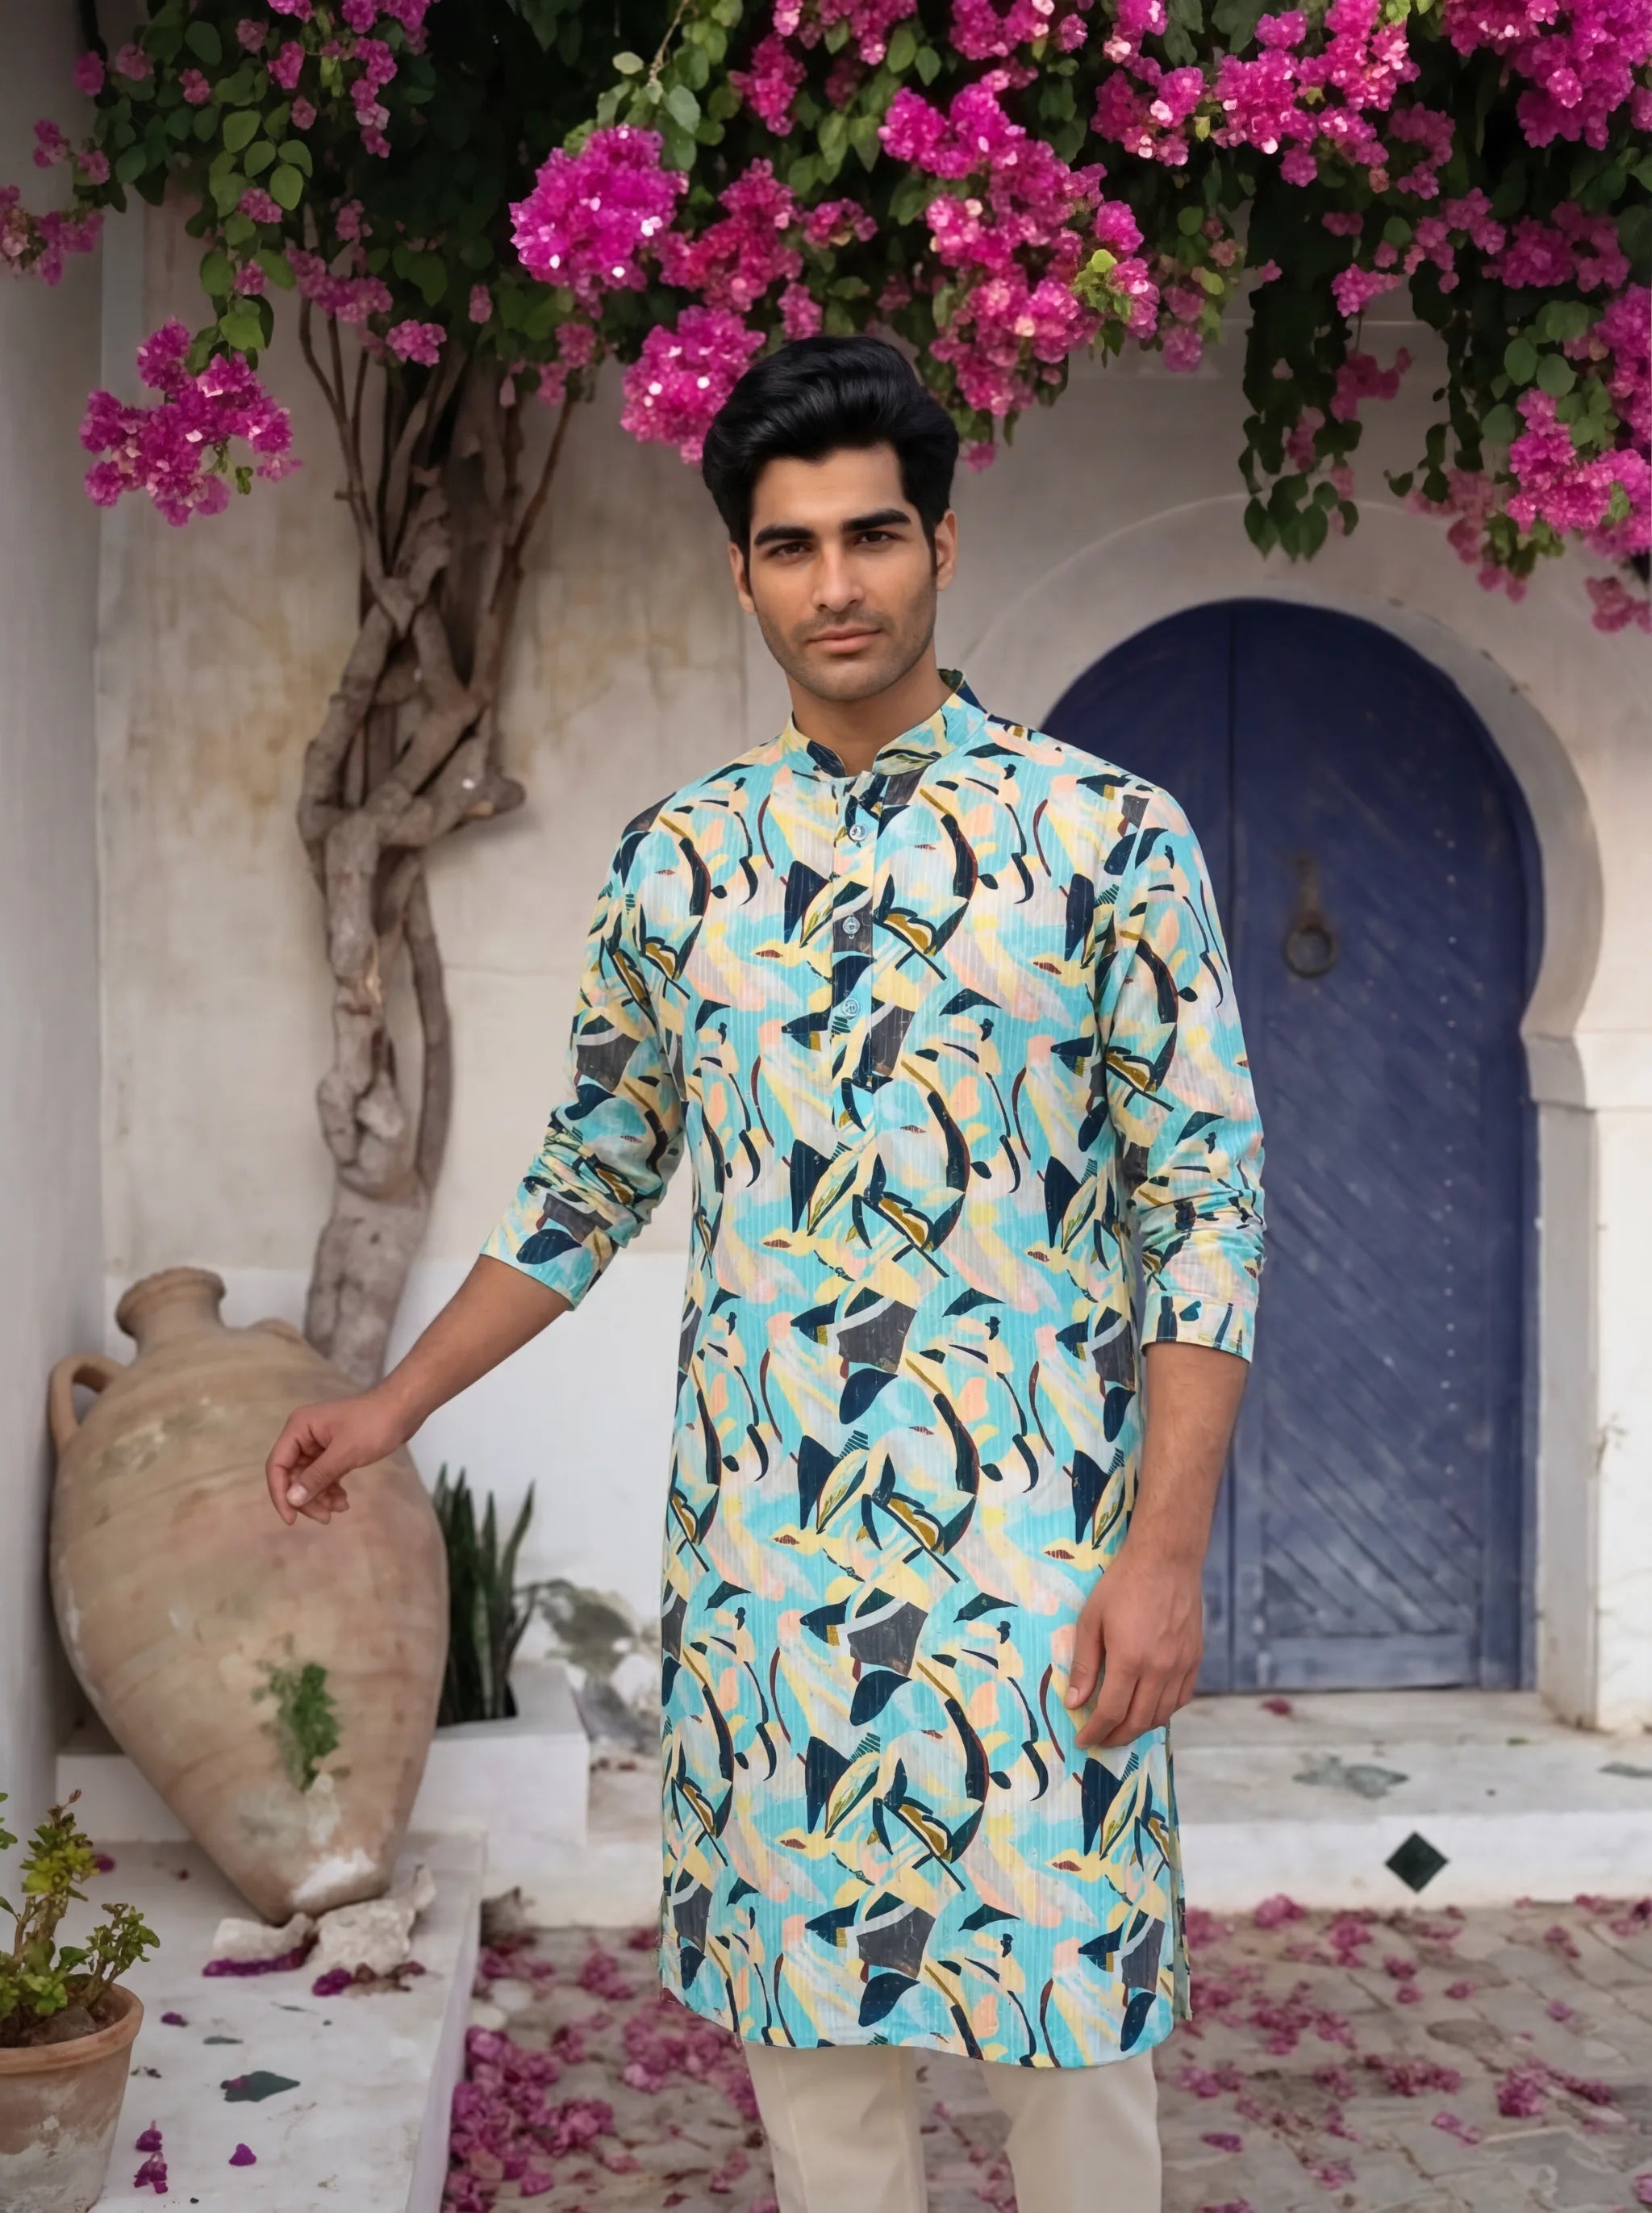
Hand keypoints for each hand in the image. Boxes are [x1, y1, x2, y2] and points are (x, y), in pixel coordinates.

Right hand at [265, 1388, 406, 1527]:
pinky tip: (343, 1500)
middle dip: (306, 1498)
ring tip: (341, 1507)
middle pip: (293, 1475)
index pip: (277, 1465)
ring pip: (309, 1477)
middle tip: (325, 1518)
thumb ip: (316, 1476)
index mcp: (298, 1428)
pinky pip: (324, 1474)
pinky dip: (331, 1488)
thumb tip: (291, 1499)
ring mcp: (319, 1442)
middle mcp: (303, 1434)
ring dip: (321, 1496)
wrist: (405, 1407)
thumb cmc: (374, 1425)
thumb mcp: (345, 1453)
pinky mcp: (335, 1449)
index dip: (280, 1494)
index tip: (291, 1520)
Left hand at [1063, 1539, 1203, 1749]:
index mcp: (1130, 1659)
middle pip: (1139, 1721)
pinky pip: (1181, 1698)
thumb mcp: (1091, 1620)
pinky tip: (1149, 1707)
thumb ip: (1085, 1665)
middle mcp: (1160, 1668)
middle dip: (1117, 1737)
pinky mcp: (1195, 1658)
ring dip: (1141, 1727)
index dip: (1095, 1732)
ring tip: (1122, 1726)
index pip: (1111, 1712)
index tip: (1083, 1741)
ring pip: (1163, 1714)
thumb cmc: (1122, 1585)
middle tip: (1101, 1739)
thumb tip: (1074, 1703)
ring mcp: (1182, 1665)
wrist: (1166, 1560)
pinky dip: (1164, 1710)